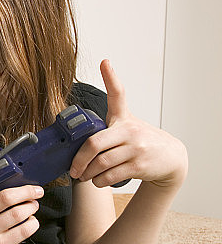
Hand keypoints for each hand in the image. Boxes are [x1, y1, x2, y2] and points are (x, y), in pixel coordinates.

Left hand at [70, 59, 187, 188]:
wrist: (170, 158)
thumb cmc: (140, 141)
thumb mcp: (126, 125)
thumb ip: (104, 125)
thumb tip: (73, 131)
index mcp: (123, 118)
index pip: (118, 94)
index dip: (111, 77)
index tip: (105, 62)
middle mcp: (130, 130)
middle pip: (94, 143)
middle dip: (79, 159)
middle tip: (73, 169)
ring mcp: (136, 148)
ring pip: (101, 163)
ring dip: (88, 173)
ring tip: (85, 175)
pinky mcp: (139, 165)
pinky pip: (110, 175)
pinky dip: (99, 181)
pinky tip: (98, 180)